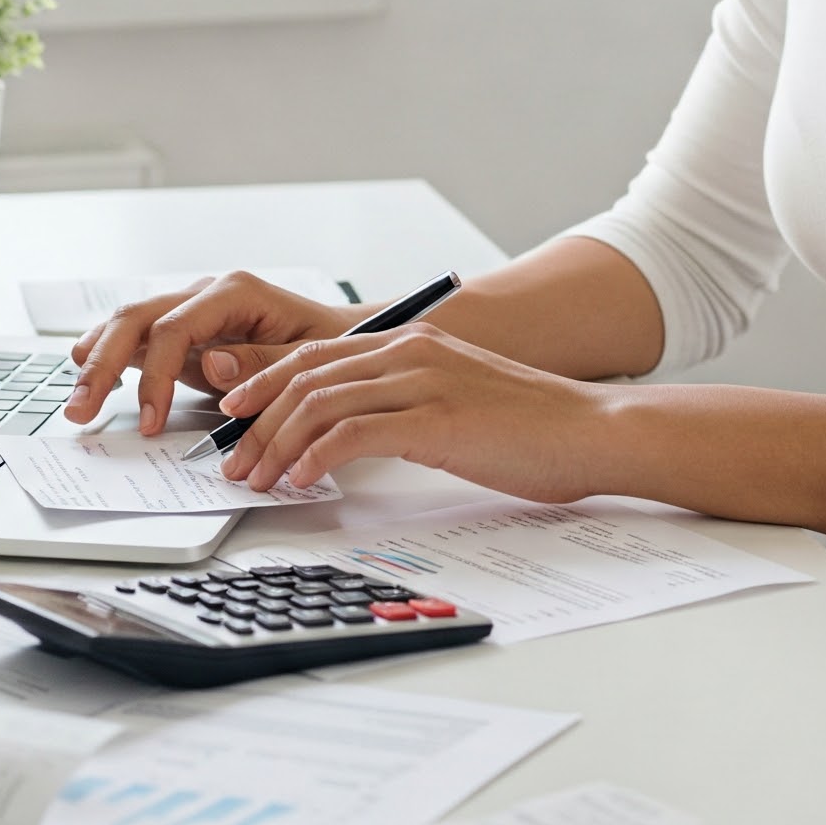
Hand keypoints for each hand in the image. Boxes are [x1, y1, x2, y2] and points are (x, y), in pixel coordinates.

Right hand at [64, 272, 360, 433]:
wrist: (340, 337)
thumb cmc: (330, 345)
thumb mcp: (308, 356)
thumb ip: (261, 360)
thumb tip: (211, 362)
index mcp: (235, 292)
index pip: (174, 327)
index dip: (154, 375)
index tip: (149, 421)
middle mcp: (206, 294)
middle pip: (138, 317)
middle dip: (103, 364)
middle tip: (80, 411)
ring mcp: (191, 310)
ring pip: (128, 323)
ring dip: (97, 361)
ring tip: (77, 404)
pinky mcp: (183, 331)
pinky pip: (138, 339)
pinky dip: (110, 357)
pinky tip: (89, 381)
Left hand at [214, 322, 617, 502]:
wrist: (592, 430)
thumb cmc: (533, 427)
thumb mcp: (458, 400)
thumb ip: (408, 404)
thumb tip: (354, 434)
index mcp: (414, 343)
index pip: (317, 356)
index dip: (266, 385)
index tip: (235, 417)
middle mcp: (412, 352)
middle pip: (307, 376)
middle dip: (257, 421)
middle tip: (234, 461)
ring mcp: (424, 382)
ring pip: (320, 402)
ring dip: (276, 443)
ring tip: (257, 478)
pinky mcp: (437, 420)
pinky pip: (354, 432)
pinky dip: (316, 456)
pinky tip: (302, 481)